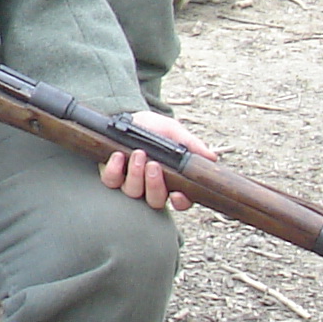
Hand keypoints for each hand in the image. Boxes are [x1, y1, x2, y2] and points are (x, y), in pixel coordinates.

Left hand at [100, 111, 215, 210]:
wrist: (130, 119)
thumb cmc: (155, 129)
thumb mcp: (174, 131)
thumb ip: (190, 144)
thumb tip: (211, 156)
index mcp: (172, 180)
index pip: (181, 201)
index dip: (180, 202)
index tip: (177, 194)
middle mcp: (152, 187)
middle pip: (156, 200)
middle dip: (155, 185)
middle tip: (153, 165)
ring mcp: (131, 183)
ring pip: (134, 193)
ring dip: (136, 175)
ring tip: (138, 154)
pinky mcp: (113, 176)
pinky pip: (111, 181)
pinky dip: (114, 170)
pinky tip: (118, 156)